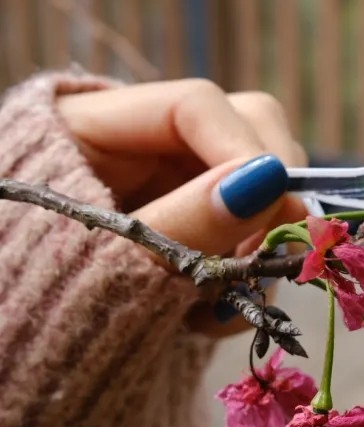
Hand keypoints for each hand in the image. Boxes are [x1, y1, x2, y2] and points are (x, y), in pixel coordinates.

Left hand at [57, 79, 309, 336]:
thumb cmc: (26, 303)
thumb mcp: (102, 263)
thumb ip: (183, 222)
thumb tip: (269, 182)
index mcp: (89, 127)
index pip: (194, 107)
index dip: (244, 150)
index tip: (275, 208)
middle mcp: (142, 146)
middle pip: (245, 131)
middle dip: (268, 196)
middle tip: (267, 260)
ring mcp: (171, 187)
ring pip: (259, 186)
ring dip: (260, 245)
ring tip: (222, 307)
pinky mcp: (192, 232)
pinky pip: (248, 234)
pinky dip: (245, 274)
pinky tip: (211, 318)